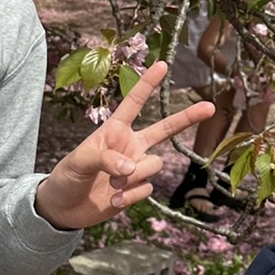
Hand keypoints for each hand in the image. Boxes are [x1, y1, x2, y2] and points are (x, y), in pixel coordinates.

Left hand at [35, 61, 214, 230]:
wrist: (64, 209)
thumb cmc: (67, 177)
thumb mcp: (79, 161)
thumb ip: (104, 158)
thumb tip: (131, 167)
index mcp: (114, 130)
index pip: (134, 103)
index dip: (148, 84)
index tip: (162, 65)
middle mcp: (130, 145)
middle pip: (165, 129)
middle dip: (187, 118)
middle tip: (210, 107)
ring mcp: (136, 167)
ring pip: (154, 164)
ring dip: (133, 175)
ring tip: (111, 183)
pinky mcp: (137, 189)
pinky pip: (146, 188)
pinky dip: (130, 195)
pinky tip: (113, 200)